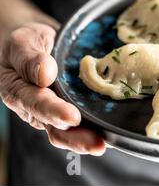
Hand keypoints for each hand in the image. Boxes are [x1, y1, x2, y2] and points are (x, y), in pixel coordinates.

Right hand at [0, 22, 104, 154]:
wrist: (37, 43)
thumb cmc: (28, 41)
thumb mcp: (23, 41)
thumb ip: (30, 58)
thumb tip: (45, 75)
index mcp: (19, 91)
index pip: (37, 105)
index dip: (55, 113)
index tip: (72, 118)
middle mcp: (35, 108)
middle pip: (55, 129)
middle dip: (76, 138)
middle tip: (97, 143)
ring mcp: (53, 113)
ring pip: (69, 133)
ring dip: (87, 140)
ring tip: (106, 144)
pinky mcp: (70, 111)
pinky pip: (82, 124)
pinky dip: (95, 130)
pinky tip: (112, 134)